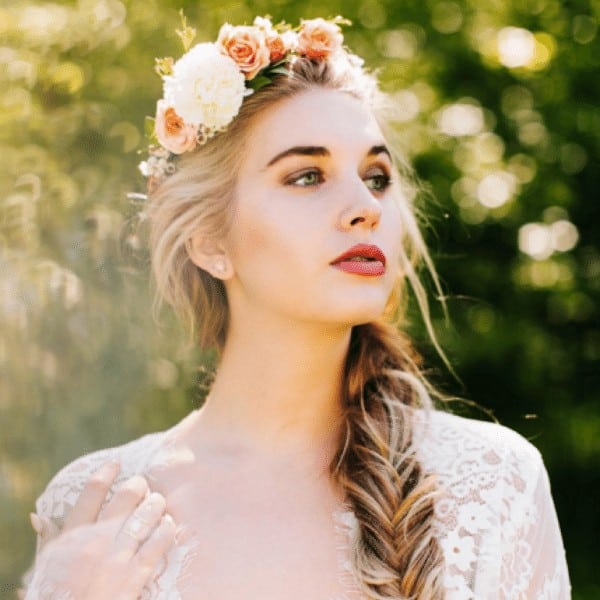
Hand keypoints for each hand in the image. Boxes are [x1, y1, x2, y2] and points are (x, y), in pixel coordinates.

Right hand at [27, 461, 176, 599]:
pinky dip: (166, 529)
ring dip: (156, 504)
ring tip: (157, 502)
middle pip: (126, 497)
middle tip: (142, 484)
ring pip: (146, 514)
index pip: (91, 493)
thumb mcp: (46, 566)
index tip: (116, 463)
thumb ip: (48, 538)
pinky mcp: (136, 573)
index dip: (106, 473)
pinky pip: (158, 542)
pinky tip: (168, 524)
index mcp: (73, 536)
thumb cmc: (55, 595)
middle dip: (138, 485)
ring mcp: (118, 555)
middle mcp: (97, 540)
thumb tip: (37, 515)